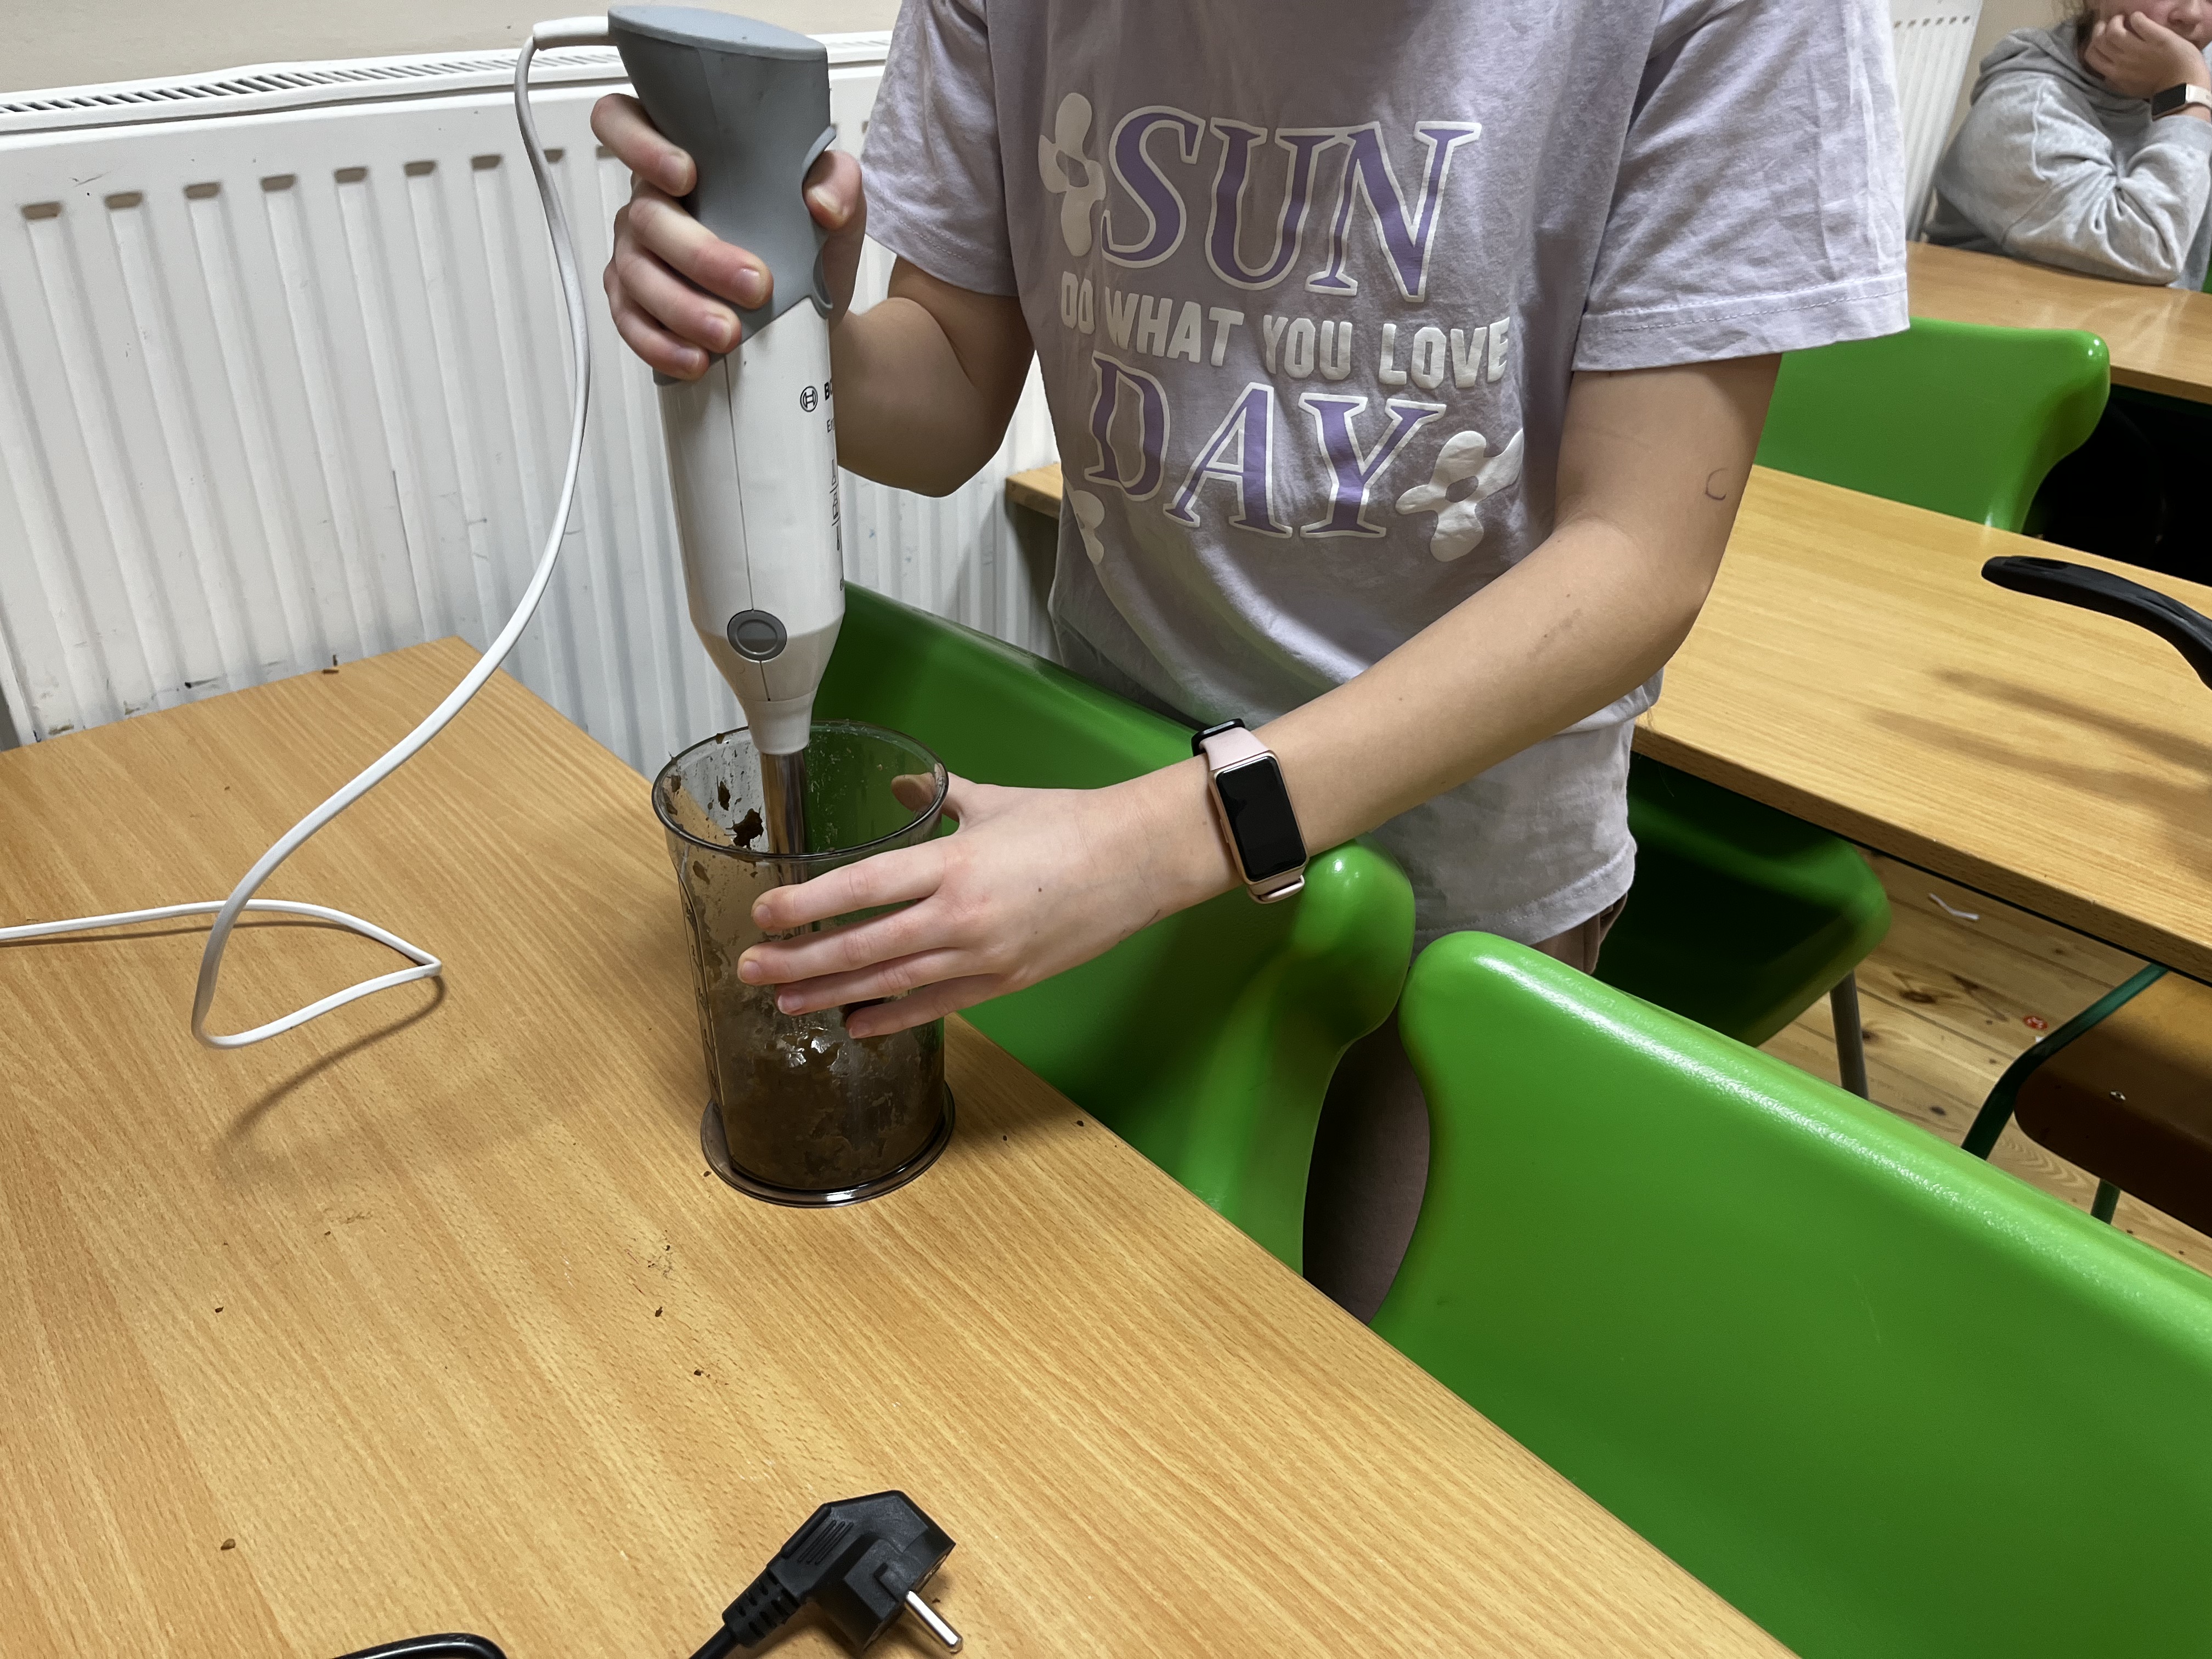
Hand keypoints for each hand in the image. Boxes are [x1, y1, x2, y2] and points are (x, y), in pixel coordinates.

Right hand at [589, 93, 868, 380]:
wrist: (815, 316)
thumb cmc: (810, 246)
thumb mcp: (838, 202)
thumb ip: (838, 182)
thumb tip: (821, 202)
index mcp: (681, 157)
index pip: (623, 122)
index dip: (639, 142)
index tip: (686, 175)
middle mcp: (650, 203)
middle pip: (645, 216)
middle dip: (699, 254)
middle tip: (754, 285)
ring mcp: (638, 255)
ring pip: (637, 274)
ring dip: (683, 307)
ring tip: (729, 334)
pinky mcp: (637, 306)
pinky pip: (631, 324)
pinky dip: (661, 345)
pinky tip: (695, 359)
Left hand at [735, 763, 1236, 1039]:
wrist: (1138, 861)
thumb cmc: (1069, 823)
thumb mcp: (993, 800)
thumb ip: (936, 796)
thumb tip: (898, 784)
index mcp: (952, 862)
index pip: (860, 887)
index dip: (805, 906)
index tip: (764, 915)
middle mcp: (959, 916)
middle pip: (862, 945)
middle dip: (800, 961)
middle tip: (752, 968)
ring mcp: (982, 956)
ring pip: (891, 982)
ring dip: (832, 994)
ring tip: (786, 1001)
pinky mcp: (1005, 982)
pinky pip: (936, 1005)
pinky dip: (891, 1016)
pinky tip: (855, 1023)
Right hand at [2083, 12, 2210, 99]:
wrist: (2182, 84)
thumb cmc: (2156, 88)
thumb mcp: (2129, 90)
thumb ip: (2115, 82)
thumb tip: (2105, 76)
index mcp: (2114, 74)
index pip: (2091, 55)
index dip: (2093, 42)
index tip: (2101, 36)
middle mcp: (2122, 61)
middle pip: (2099, 40)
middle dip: (2101, 27)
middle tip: (2111, 23)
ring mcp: (2138, 49)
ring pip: (2114, 30)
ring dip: (2117, 20)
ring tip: (2125, 18)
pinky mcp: (2155, 38)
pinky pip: (2139, 22)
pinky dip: (2136, 17)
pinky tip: (2139, 18)